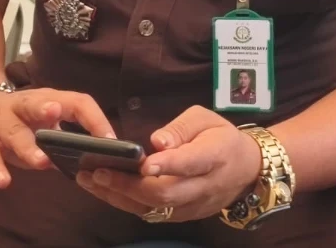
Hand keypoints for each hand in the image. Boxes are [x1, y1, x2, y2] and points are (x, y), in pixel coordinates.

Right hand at [0, 88, 113, 188]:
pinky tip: (3, 181)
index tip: (110, 140)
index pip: (74, 102)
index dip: (93, 118)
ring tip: (41, 161)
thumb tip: (91, 163)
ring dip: (27, 146)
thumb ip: (61, 143)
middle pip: (35, 103)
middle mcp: (21, 105)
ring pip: (13, 130)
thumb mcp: (39, 128)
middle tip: (57, 114)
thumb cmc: (15, 124)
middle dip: (46, 109)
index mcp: (46, 101)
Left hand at [76, 106, 261, 221]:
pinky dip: (125, 202)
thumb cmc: (221, 137)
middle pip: (166, 194)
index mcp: (214, 156)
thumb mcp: (206, 119)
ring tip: (89, 180)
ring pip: (154, 209)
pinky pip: (151, 213)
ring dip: (119, 197)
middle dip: (128, 185)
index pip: (190, 163)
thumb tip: (157, 141)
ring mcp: (192, 207)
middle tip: (97, 171)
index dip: (167, 165)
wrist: (246, 170)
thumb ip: (182, 127)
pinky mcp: (182, 216)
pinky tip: (103, 189)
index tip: (143, 163)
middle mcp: (203, 187)